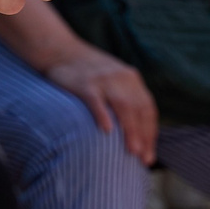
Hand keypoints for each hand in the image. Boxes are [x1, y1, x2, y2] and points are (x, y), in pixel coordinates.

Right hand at [48, 48, 158, 162]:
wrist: (58, 49)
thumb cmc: (86, 71)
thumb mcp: (112, 78)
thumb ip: (125, 97)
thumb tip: (136, 133)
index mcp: (131, 78)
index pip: (147, 109)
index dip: (151, 133)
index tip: (149, 154)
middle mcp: (121, 77)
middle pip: (139, 109)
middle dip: (144, 136)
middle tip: (144, 159)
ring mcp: (103, 79)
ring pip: (123, 106)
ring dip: (130, 130)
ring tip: (133, 151)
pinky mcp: (85, 82)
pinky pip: (97, 100)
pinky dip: (104, 115)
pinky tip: (107, 130)